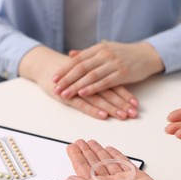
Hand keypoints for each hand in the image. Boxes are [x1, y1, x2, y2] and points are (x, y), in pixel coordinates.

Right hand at [18, 46, 138, 119]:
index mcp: (95, 72)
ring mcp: (77, 88)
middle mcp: (88, 79)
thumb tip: (115, 80)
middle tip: (133, 113)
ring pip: (99, 98)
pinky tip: (103, 115)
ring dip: (112, 108)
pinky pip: (82, 104)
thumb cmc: (66, 68)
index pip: (114, 84)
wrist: (43, 63)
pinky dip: (93, 110)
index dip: (125, 94)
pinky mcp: (67, 96)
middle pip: (110, 92)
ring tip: (123, 116)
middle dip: (122, 103)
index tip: (136, 104)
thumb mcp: (84, 69)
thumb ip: (98, 75)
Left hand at [52, 41, 163, 98]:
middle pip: (81, 68)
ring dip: (76, 86)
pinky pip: (104, 82)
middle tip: (56, 88)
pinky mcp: (122, 74)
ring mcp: (113, 64)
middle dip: (67, 79)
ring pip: (90, 76)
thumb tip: (71, 54)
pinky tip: (83, 93)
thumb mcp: (105, 48)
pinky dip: (92, 88)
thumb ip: (88, 53)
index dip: (65, 69)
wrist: (147, 55)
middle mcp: (104, 54)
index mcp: (98, 48)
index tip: (54, 77)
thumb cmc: (125, 53)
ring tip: (65, 94)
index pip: (77, 59)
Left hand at [66, 139, 174, 179]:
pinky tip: (109, 149)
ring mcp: (122, 178)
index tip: (71, 147)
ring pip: (107, 161)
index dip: (77, 158)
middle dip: (86, 152)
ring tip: (90, 142)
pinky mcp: (134, 174)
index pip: (83, 170)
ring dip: (98, 151)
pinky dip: (116, 154)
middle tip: (79, 142)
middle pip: (94, 163)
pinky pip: (122, 161)